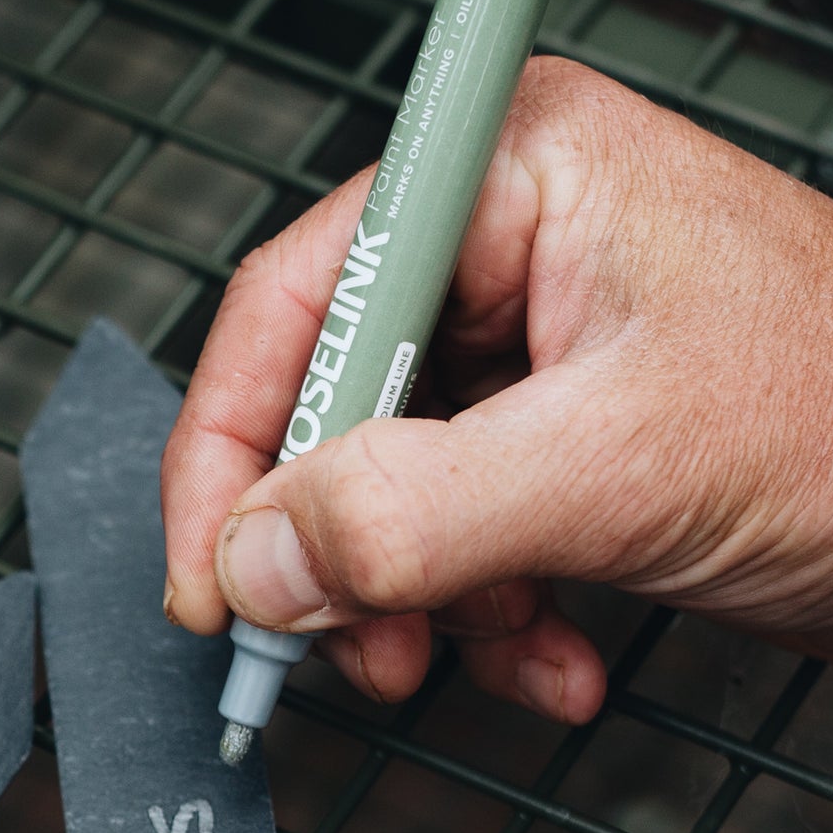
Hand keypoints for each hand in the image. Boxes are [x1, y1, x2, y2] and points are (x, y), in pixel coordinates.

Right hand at [159, 57, 832, 721]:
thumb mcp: (620, 467)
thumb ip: (416, 512)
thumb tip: (255, 558)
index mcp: (512, 177)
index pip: (296, 304)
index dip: (233, 450)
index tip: (212, 579)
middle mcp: (506, 247)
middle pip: (330, 411)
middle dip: (341, 554)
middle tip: (341, 648)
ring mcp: (530, 347)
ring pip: (381, 494)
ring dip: (418, 605)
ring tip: (490, 653)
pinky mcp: (554, 437)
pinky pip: (452, 538)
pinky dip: (485, 618)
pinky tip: (557, 655)